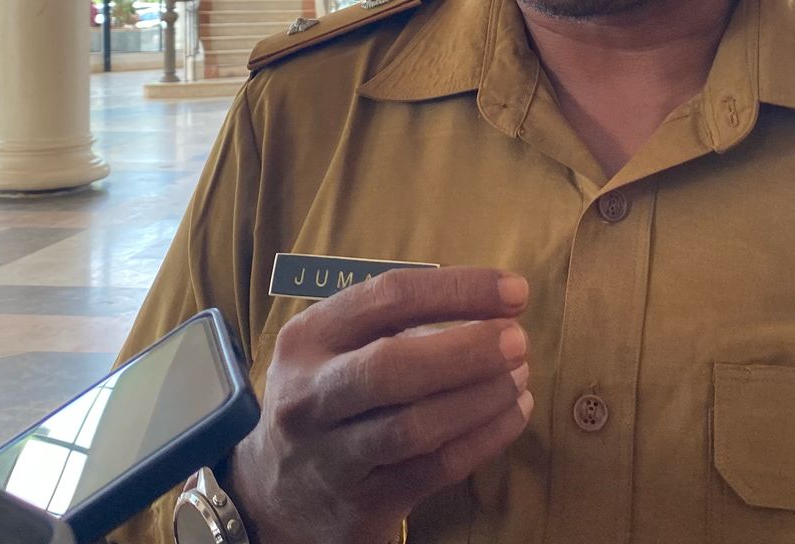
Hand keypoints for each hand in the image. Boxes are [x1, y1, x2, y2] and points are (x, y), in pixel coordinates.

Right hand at [226, 267, 533, 543]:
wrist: (273, 495)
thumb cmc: (326, 399)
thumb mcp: (333, 348)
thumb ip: (396, 323)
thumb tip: (493, 304)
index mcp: (308, 339)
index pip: (388, 298)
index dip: (458, 290)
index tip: (514, 290)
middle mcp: (311, 396)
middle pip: (393, 366)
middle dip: (468, 350)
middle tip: (520, 340)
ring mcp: (333, 456)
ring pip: (416, 426)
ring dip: (481, 397)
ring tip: (521, 377)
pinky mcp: (363, 504)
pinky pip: (436, 469)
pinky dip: (484, 438)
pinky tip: (514, 414)